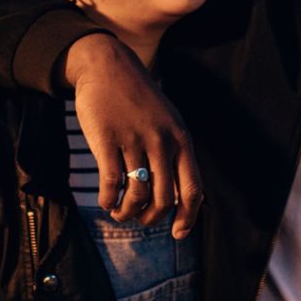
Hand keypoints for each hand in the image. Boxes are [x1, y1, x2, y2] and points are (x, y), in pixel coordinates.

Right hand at [61, 34, 203, 237]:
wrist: (109, 66)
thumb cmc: (139, 100)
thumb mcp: (168, 122)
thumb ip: (176, 155)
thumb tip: (182, 198)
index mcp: (181, 140)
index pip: (193, 190)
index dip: (187, 218)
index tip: (177, 234)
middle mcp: (162, 141)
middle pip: (164, 199)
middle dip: (151, 218)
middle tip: (140, 220)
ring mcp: (134, 140)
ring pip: (137, 195)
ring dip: (128, 213)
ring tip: (120, 213)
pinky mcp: (107, 139)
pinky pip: (111, 183)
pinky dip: (109, 201)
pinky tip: (107, 202)